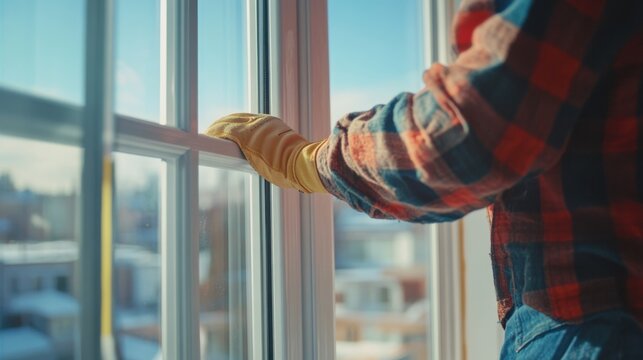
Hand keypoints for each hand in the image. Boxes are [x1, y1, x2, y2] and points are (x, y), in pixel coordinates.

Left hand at [204, 113, 327, 192]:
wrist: (303, 163)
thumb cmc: (300, 167)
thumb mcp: (290, 157)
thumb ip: (280, 156)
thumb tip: (284, 170)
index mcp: (274, 126)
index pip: (250, 121)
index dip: (239, 125)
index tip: (232, 132)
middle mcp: (263, 122)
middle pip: (237, 118)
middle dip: (224, 124)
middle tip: (214, 132)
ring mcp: (254, 127)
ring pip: (228, 122)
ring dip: (217, 128)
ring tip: (208, 133)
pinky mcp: (245, 135)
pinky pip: (224, 129)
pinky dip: (214, 132)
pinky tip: (207, 135)